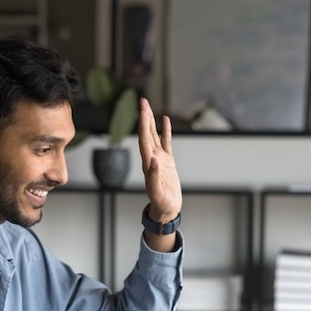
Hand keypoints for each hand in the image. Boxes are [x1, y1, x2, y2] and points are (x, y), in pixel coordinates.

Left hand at [138, 97, 181, 223]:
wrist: (167, 208)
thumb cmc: (161, 202)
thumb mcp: (157, 192)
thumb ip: (153, 176)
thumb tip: (153, 160)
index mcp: (148, 163)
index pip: (144, 140)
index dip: (142, 125)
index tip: (142, 112)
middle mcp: (151, 157)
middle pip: (146, 133)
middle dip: (144, 117)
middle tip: (142, 101)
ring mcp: (159, 158)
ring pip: (154, 135)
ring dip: (151, 121)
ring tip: (148, 106)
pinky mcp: (168, 161)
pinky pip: (166, 142)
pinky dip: (165, 131)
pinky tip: (165, 120)